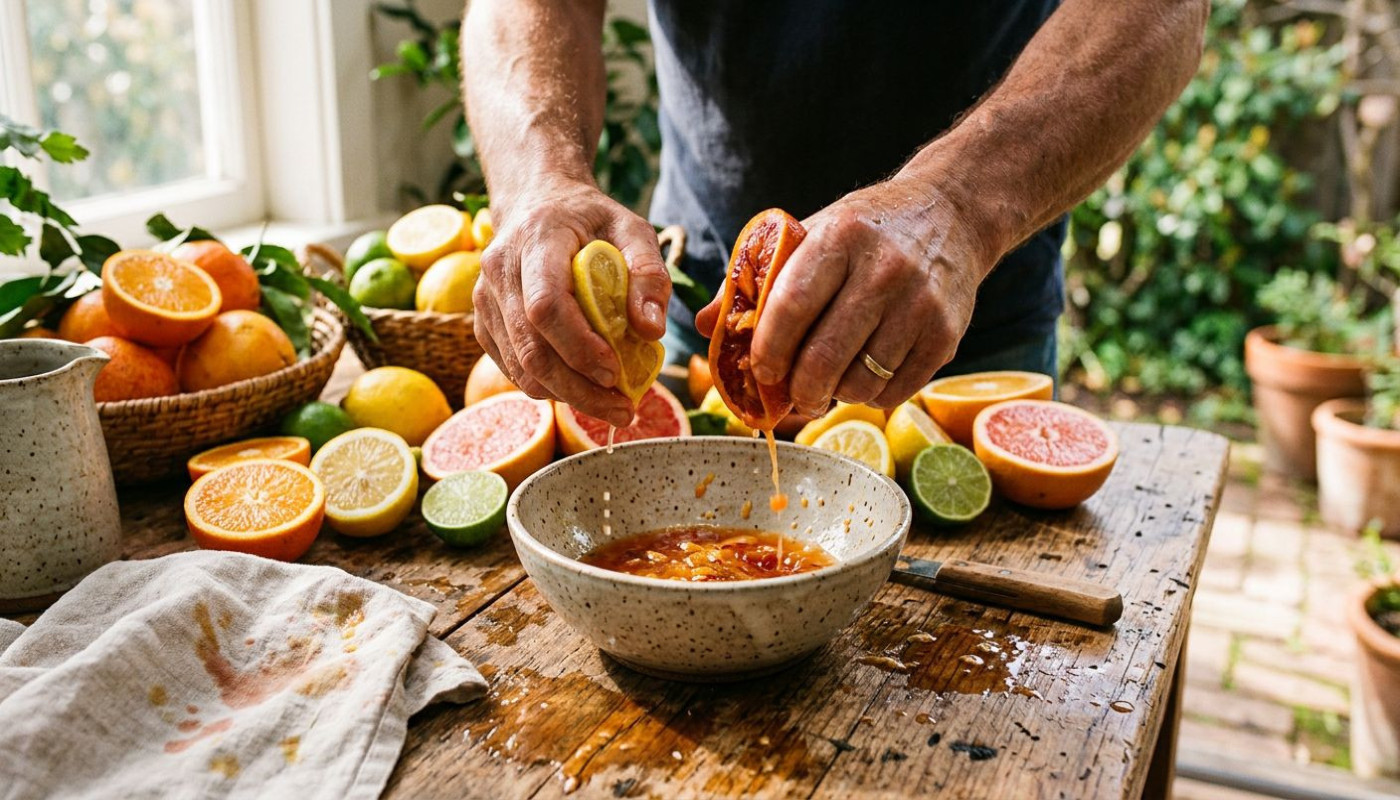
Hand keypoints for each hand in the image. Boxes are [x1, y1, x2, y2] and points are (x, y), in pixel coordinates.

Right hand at [474, 178, 669, 426]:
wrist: (538, 205)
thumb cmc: (590, 220)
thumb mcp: (632, 228)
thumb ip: (649, 272)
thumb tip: (652, 331)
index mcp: (536, 241)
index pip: (545, 306)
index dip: (579, 347)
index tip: (615, 373)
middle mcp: (499, 271)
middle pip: (532, 348)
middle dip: (579, 388)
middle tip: (624, 409)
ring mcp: (484, 300)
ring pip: (521, 367)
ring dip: (568, 395)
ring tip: (611, 404)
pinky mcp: (484, 324)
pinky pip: (514, 370)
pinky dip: (550, 388)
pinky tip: (583, 388)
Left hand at [696, 179, 995, 414]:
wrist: (952, 212)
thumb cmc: (866, 230)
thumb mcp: (812, 234)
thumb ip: (758, 279)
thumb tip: (704, 325)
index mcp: (841, 238)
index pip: (792, 306)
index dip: (768, 348)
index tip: (759, 370)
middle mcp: (885, 269)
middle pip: (825, 356)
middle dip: (799, 390)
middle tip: (791, 397)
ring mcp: (920, 304)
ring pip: (861, 381)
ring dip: (836, 396)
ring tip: (828, 384)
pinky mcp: (947, 335)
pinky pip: (895, 391)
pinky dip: (871, 397)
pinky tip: (864, 377)